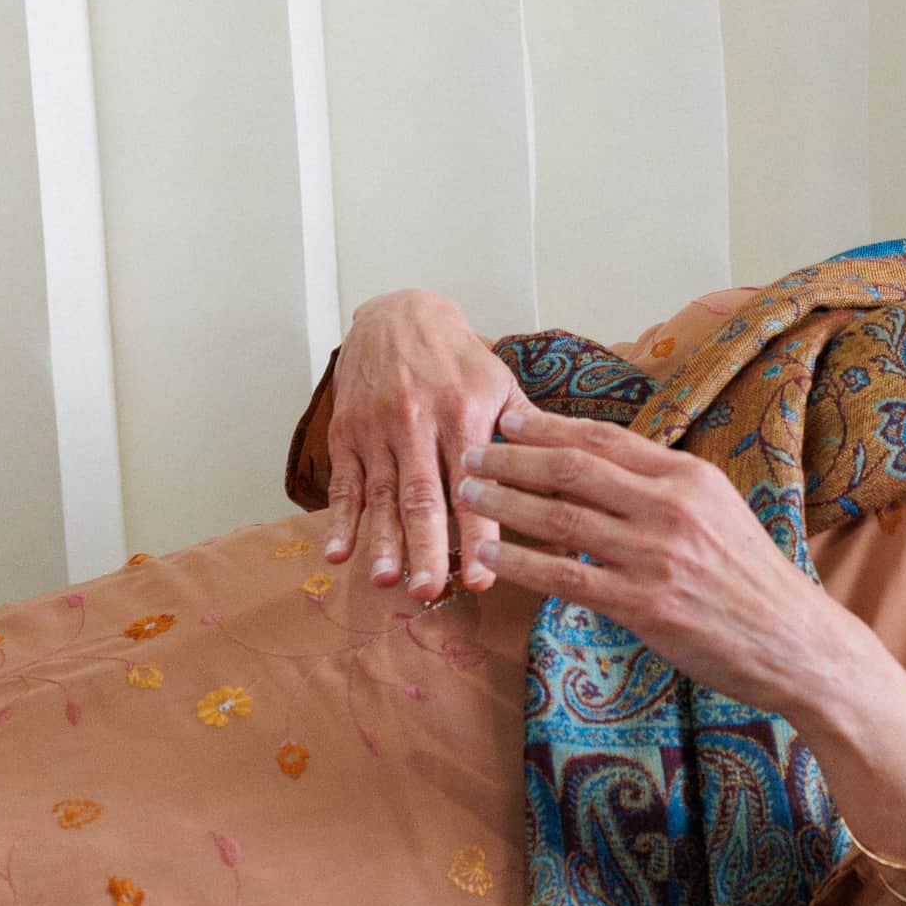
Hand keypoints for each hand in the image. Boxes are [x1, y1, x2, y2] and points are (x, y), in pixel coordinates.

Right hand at [323, 290, 515, 602]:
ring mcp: (377, 430)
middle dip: (425, 546)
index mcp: (463, 413)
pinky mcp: (346, 434)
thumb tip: (568, 478)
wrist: (398, 314)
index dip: (478, 531)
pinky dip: (339, 520)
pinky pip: (343, 483)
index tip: (485, 576)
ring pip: (381, 494)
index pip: (473, 483)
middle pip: (421, 495)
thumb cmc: (458, 359)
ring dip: (381, 541)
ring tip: (385, 579)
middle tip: (429, 591)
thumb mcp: (498, 383)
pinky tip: (338, 554)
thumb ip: (527, 431)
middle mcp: (417, 422)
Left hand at [457, 409, 835, 715]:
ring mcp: (655, 556)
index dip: (549, 426)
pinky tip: (489, 556)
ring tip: (464, 495)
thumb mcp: (720, 512)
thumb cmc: (752, 580)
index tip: (508, 420)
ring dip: (503, 504)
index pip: (604, 438)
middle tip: (467, 452)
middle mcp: (670, 507)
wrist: (794, 643)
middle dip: (511, 458)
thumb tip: (606, 467)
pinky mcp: (643, 605)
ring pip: (560, 517)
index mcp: (689, 476)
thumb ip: (665, 488)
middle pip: (572, 468)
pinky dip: (519, 563)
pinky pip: (565, 577)